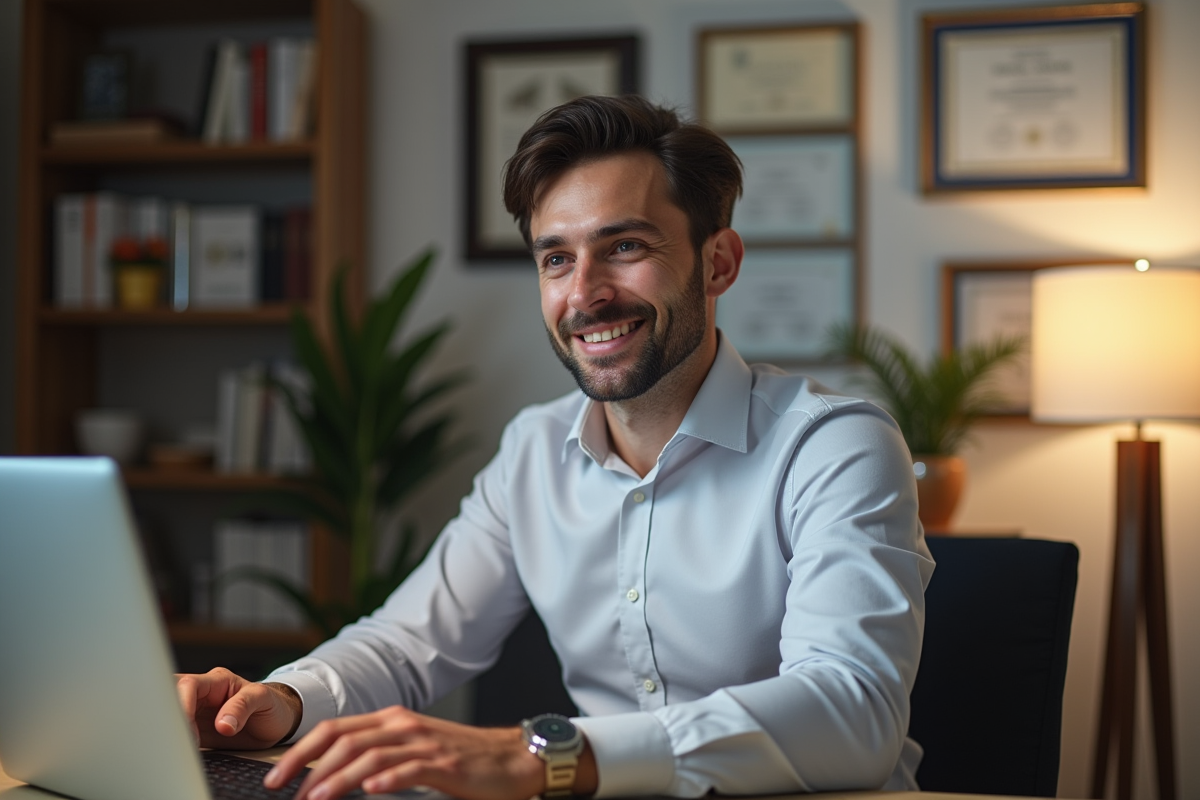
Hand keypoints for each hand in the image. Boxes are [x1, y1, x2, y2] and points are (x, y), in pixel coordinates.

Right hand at [174, 667, 300, 748]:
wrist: (276, 722)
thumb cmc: (271, 704)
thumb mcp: (263, 699)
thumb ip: (243, 706)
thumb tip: (223, 724)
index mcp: (216, 681)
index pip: (188, 685)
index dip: (182, 704)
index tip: (185, 727)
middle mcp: (201, 695)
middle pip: (169, 697)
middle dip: (167, 716)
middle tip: (176, 739)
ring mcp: (196, 713)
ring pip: (169, 716)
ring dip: (169, 731)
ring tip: (179, 748)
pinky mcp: (194, 731)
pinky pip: (177, 734)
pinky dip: (174, 742)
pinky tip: (180, 752)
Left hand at [263, 706, 564, 799]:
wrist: (512, 758)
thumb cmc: (462, 758)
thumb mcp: (415, 750)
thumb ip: (380, 755)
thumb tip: (335, 776)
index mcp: (392, 721)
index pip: (335, 729)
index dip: (301, 751)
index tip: (276, 776)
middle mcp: (404, 726)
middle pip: (344, 740)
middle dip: (307, 765)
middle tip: (285, 791)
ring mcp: (425, 743)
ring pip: (370, 755)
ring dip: (338, 778)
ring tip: (316, 798)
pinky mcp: (446, 764)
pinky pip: (411, 768)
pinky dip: (388, 779)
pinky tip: (371, 791)